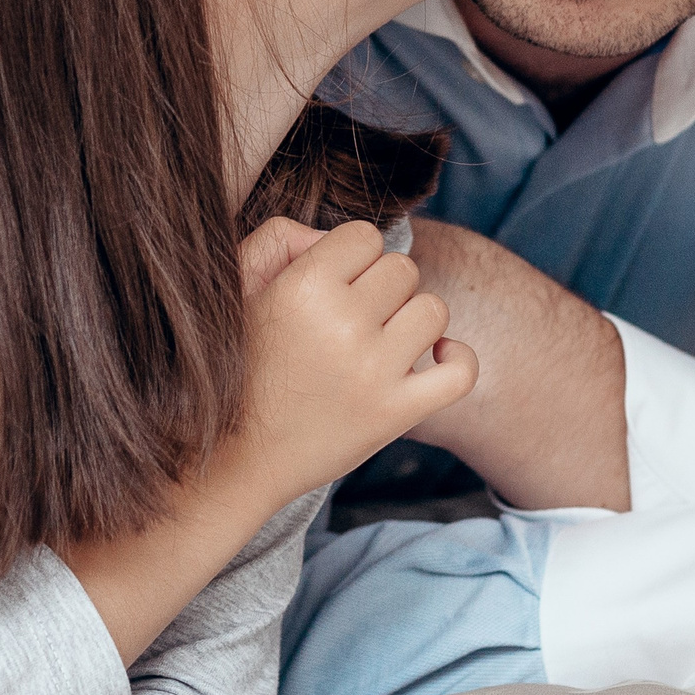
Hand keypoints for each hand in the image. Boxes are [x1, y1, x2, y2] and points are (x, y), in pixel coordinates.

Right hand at [230, 218, 479, 504]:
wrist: (232, 457)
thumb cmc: (235, 365)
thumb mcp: (236, 286)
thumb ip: (280, 239)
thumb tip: (330, 237)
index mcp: (303, 288)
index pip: (365, 236)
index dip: (350, 257)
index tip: (331, 285)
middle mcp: (343, 325)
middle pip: (402, 269)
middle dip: (379, 287)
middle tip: (347, 320)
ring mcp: (374, 373)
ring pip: (433, 310)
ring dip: (409, 320)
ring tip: (378, 341)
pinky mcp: (396, 414)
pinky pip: (461, 370)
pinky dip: (457, 358)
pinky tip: (432, 357)